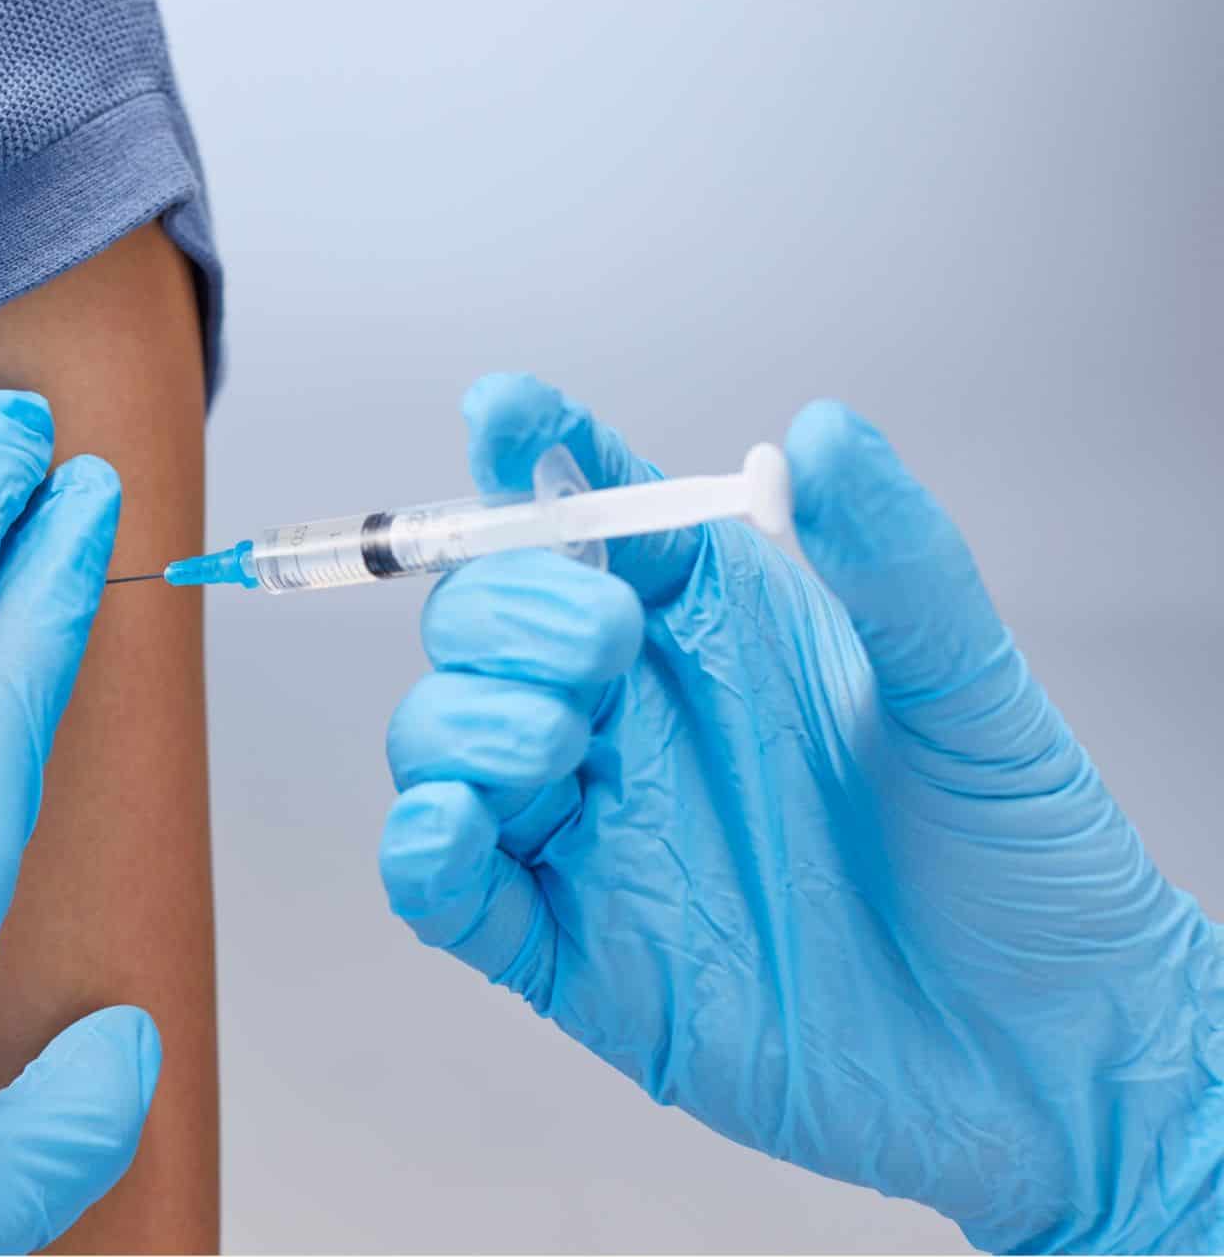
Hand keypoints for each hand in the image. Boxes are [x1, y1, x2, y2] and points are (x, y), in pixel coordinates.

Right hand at [379, 374, 1222, 1252]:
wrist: (1044, 1052)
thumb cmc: (1018, 859)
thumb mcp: (968, 689)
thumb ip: (894, 559)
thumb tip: (823, 428)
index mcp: (710, 633)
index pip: (588, 516)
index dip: (534, 456)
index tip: (505, 413)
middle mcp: (630, 718)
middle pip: (484, 618)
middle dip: (508, 608)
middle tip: (606, 645)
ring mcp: (590, 831)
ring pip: (442, 736)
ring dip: (465, 718)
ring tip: (562, 746)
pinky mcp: (568, 947)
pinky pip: (445, 888)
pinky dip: (421, 847)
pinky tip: (454, 827)